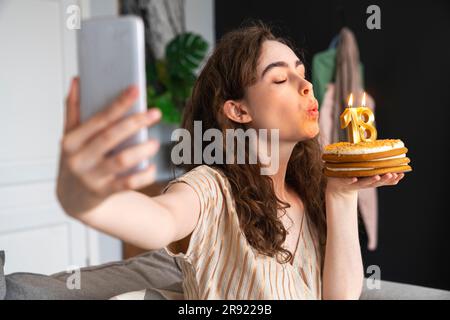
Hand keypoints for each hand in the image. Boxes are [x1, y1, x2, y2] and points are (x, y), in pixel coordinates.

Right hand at [56, 77, 161, 215]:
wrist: (71, 199)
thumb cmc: (76, 159)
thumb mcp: (70, 137)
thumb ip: (73, 110)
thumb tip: (78, 80)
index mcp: (71, 141)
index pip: (98, 119)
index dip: (118, 104)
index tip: (136, 89)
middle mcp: (79, 159)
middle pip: (111, 137)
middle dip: (135, 122)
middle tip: (155, 113)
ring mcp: (91, 178)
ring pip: (121, 161)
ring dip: (141, 150)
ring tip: (154, 142)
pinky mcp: (104, 193)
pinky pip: (128, 184)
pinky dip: (142, 175)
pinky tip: (151, 167)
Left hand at [326, 172, 404, 196]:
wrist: (337, 186)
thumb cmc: (353, 175)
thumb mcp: (364, 171)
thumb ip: (374, 165)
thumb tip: (385, 153)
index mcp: (370, 179)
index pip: (384, 180)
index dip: (393, 178)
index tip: (402, 174)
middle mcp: (364, 183)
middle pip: (376, 182)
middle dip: (385, 179)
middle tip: (392, 174)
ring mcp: (354, 183)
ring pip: (364, 183)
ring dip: (371, 180)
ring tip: (378, 177)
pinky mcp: (343, 181)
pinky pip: (347, 181)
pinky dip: (351, 181)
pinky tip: (355, 179)